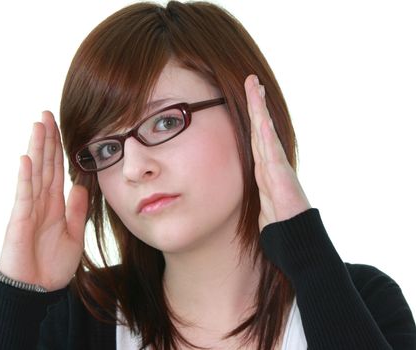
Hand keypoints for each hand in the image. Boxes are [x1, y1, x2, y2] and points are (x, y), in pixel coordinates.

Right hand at [0, 111, 87, 290]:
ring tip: (38, 126)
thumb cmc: (53, 265)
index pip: (57, 170)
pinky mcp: (20, 221)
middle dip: (47, 140)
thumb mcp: (74, 234)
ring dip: (36, 149)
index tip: (61, 127)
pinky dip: (25, 177)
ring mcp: (29, 209)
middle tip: (47, 114)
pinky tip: (26, 159)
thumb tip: (81, 184)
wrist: (39, 290)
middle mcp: (41, 201)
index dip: (59, 148)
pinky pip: (24, 196)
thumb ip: (77, 209)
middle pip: (45, 164)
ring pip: (35, 173)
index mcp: (55, 204)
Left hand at [245, 75, 310, 230]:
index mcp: (264, 168)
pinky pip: (271, 152)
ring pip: (265, 133)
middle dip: (256, 103)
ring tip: (254, 87)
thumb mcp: (259, 204)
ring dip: (259, 109)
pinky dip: (266, 134)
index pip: (255, 137)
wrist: (294, 240)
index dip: (251, 116)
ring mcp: (277, 168)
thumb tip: (244, 189)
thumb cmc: (278, 225)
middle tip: (251, 80)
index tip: (248, 96)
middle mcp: (270, 164)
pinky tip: (261, 118)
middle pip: (260, 128)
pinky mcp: (281, 177)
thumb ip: (255, 192)